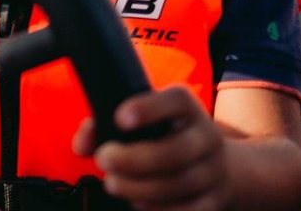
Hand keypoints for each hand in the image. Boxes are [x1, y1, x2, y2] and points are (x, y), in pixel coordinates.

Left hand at [73, 86, 228, 210]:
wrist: (219, 165)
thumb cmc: (164, 136)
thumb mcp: (142, 119)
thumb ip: (104, 124)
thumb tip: (81, 146)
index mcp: (187, 107)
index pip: (176, 100)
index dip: (149, 108)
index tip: (120, 118)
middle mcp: (206, 136)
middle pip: (176, 150)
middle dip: (135, 159)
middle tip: (103, 159)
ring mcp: (214, 171)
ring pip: (178, 183)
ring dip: (139, 187)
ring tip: (112, 183)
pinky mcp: (214, 201)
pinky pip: (187, 210)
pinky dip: (157, 208)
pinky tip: (137, 202)